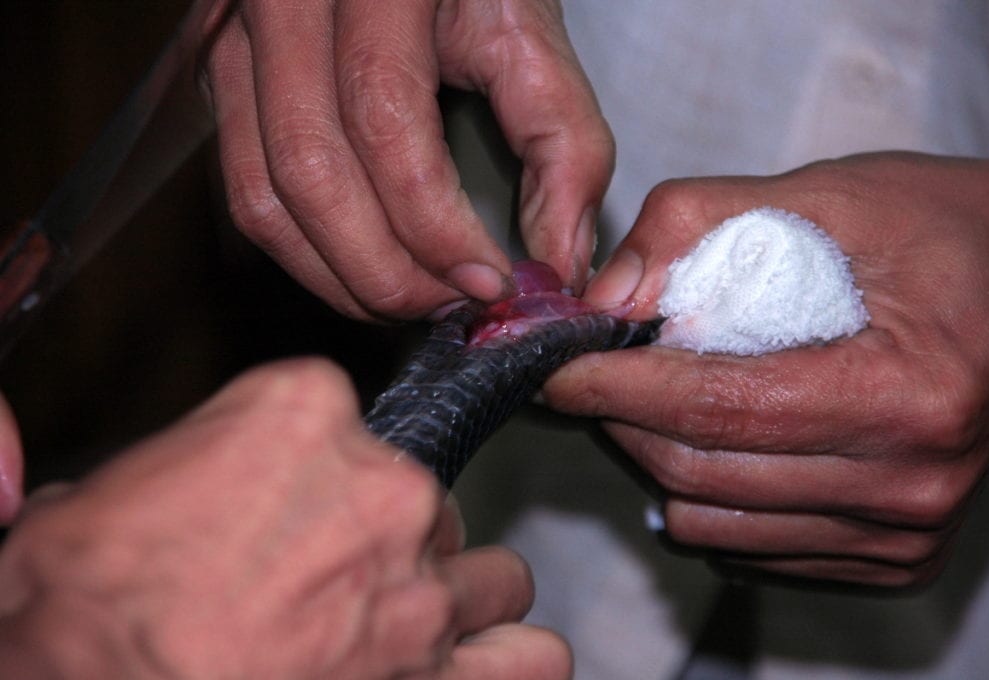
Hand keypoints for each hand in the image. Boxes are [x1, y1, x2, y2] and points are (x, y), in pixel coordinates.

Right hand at [0, 359, 569, 678]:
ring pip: (490, 575)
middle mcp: (383, 489)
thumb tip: (183, 499)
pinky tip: (472, 664)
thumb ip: (179, 473)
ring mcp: (419, 586)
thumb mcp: (95, 503)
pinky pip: (529, 659)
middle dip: (380, 537)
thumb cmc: (81, 612)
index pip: (345, 415)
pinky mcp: (439, 675)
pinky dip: (507, 661)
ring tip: (402, 624)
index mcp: (302, 416)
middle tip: (320, 581)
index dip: (309, 468)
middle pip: (422, 495)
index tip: (283, 500)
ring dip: (453, 598)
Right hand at [203, 0, 612, 319]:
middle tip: (450, 308)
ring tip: (411, 299)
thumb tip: (559, 263)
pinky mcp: (222, 76)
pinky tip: (361, 268)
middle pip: (311, 171)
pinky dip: (302, 250)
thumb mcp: (530, 32)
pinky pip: (245, 187)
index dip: (435, 225)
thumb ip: (564, 141)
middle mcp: (284, 2)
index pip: (385, 123)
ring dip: (338, 275)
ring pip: (263, 194)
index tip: (490, 281)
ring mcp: (235, 39)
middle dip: (384, 269)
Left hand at [543, 153, 988, 586]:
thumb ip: (701, 227)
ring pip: (714, 520)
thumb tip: (604, 298)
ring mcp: (904, 532)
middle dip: (621, 418)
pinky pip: (750, 546)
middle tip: (591, 370)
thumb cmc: (938, 230)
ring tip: (655, 396)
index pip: (717, 407)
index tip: (555, 365)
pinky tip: (714, 438)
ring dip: (657, 458)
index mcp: (907, 393)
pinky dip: (707, 495)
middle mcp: (912, 484)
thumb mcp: (826, 194)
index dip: (616, 386)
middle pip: (704, 472)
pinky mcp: (893, 555)